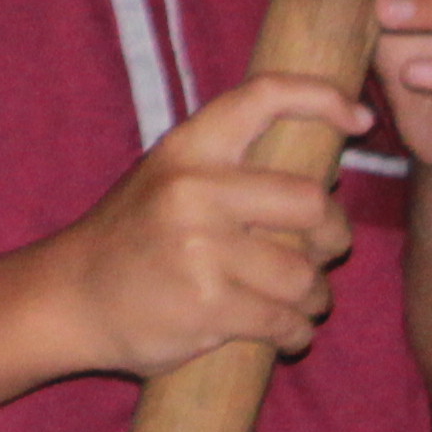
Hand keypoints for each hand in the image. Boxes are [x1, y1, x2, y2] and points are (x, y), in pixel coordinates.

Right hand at [46, 70, 363, 375]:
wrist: (73, 296)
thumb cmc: (135, 238)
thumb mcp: (169, 180)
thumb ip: (231, 171)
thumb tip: (324, 173)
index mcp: (187, 149)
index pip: (262, 98)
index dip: (321, 97)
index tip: (359, 120)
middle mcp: (193, 190)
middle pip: (312, 202)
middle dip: (334, 235)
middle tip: (321, 251)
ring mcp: (201, 249)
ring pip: (306, 274)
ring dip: (314, 297)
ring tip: (297, 303)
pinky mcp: (208, 305)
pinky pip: (287, 322)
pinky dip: (295, 333)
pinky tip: (280, 332)